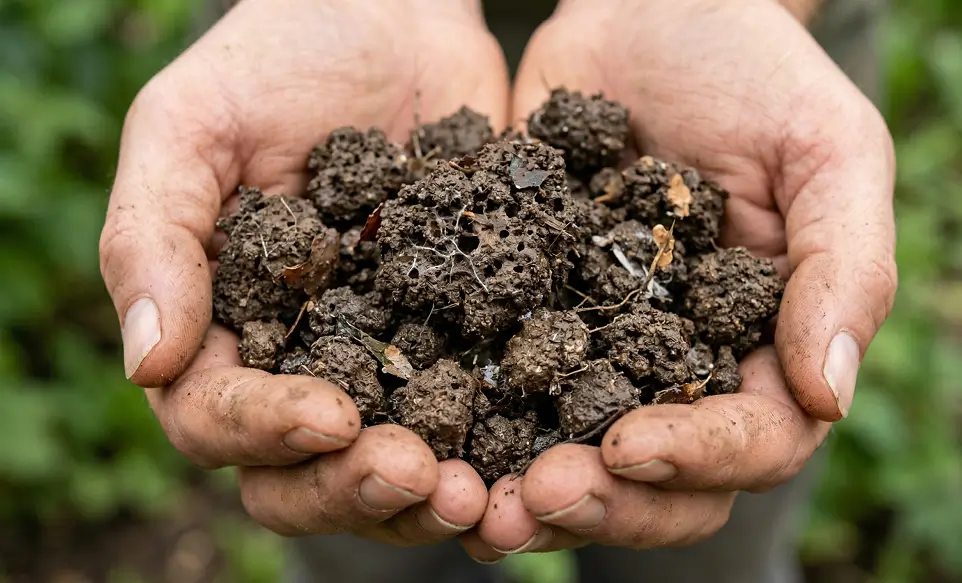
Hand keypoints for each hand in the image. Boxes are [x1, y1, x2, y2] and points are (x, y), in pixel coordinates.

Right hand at [99, 0, 507, 544]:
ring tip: (488, 498)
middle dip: (359, 489)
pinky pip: (485, 413)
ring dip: (436, 498)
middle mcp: (304, 363)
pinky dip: (509, 451)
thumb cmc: (276, 60)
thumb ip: (151, 237)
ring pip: (397, 467)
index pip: (219, 417)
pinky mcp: (467, 336)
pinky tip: (545, 458)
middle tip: (426, 481)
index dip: (267, 432)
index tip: (332, 417)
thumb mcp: (191, 126)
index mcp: (223, 329)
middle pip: (308, 473)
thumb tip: (147, 364)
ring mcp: (392, 357)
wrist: (393, 16)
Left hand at [462, 0, 896, 557]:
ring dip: (519, 492)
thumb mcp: (823, 148)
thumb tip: (829, 394)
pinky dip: (459, 427)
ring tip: (466, 498)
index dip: (697, 458)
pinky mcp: (518, 318)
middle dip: (598, 503)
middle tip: (531, 499)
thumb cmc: (749, 67)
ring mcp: (592, 351)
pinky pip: (489, 391)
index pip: (751, 439)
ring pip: (566, 457)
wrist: (640, 13)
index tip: (628, 447)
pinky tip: (416, 440)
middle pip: (655, 482)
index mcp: (761, 347)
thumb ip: (844, 266)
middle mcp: (676, 370)